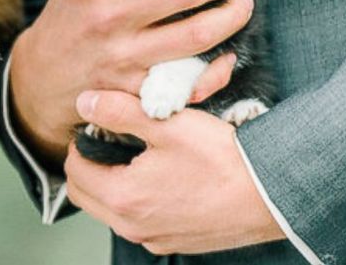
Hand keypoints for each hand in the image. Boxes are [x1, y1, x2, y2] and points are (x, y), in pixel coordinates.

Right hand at [9, 0, 252, 163]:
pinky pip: (190, 79)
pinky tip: (228, 53)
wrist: (39, 80)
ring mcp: (126, 58)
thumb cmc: (69, 23)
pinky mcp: (137, 91)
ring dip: (231, 17)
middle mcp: (113, 19)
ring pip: (196, 35)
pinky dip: (217, 67)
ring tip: (241, 5)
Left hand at [65, 91, 284, 254]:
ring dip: (111, 183)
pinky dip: (136, 200)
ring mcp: (154, 239)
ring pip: (109, 211)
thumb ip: (119, 111)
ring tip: (136, 154)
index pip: (74, 170)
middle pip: (85, 195)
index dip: (81, 142)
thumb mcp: (167, 124)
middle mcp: (133, 226)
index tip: (99, 124)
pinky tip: (160, 176)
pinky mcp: (173, 243)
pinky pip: (137, 222)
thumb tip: (85, 102)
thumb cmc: (222, 160)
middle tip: (111, 138)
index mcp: (124, 197)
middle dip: (89, 165)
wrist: (271, 196)